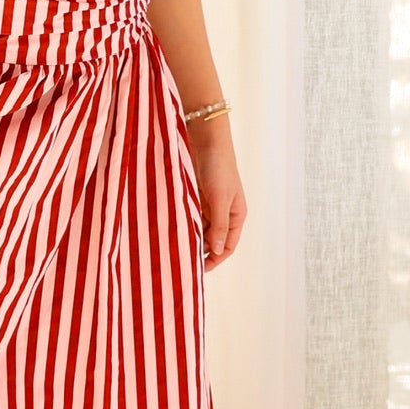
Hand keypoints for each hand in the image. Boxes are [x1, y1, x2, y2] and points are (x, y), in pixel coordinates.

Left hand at [186, 115, 245, 269]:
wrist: (206, 138)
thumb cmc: (218, 167)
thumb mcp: (220, 199)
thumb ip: (219, 226)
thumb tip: (215, 251)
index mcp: (237, 215)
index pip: (227, 246)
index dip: (214, 259)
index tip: (198, 270)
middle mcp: (225, 212)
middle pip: (213, 239)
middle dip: (200, 250)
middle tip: (183, 261)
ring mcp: (210, 204)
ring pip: (200, 228)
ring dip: (190, 237)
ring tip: (176, 247)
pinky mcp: (197, 196)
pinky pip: (191, 216)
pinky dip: (184, 224)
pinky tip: (173, 230)